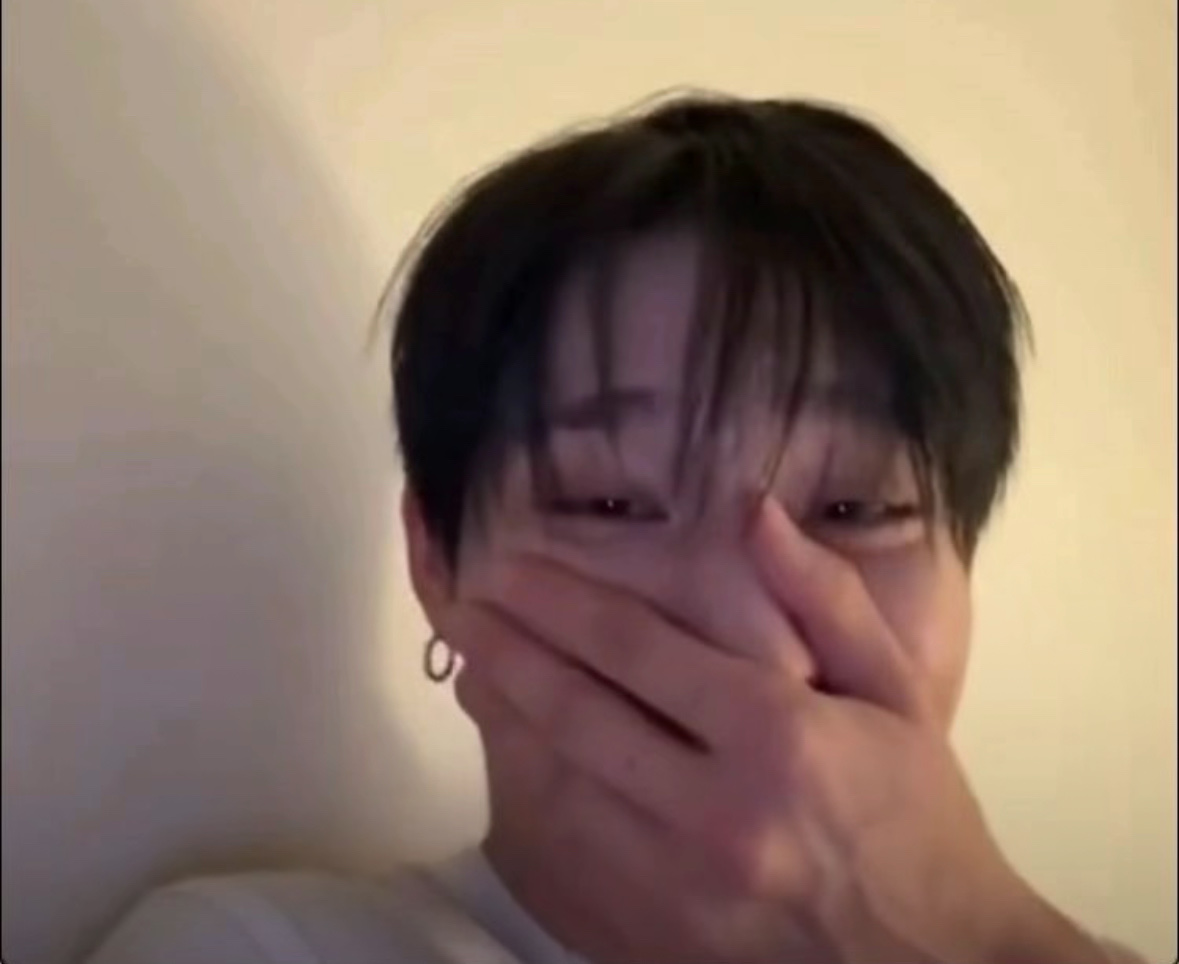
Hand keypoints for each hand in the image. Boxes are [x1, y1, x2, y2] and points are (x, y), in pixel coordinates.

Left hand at [447, 499, 1106, 963]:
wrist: (932, 963)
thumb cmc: (917, 814)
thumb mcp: (894, 690)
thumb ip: (824, 595)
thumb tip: (751, 510)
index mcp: (776, 738)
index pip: (638, 650)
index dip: (562, 601)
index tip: (509, 566)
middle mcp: (714, 811)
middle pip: (577, 712)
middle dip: (508, 647)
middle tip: (462, 603)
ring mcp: (675, 884)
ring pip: (554, 784)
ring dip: (503, 716)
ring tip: (471, 662)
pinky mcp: (654, 934)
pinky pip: (562, 853)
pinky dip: (524, 792)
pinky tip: (512, 749)